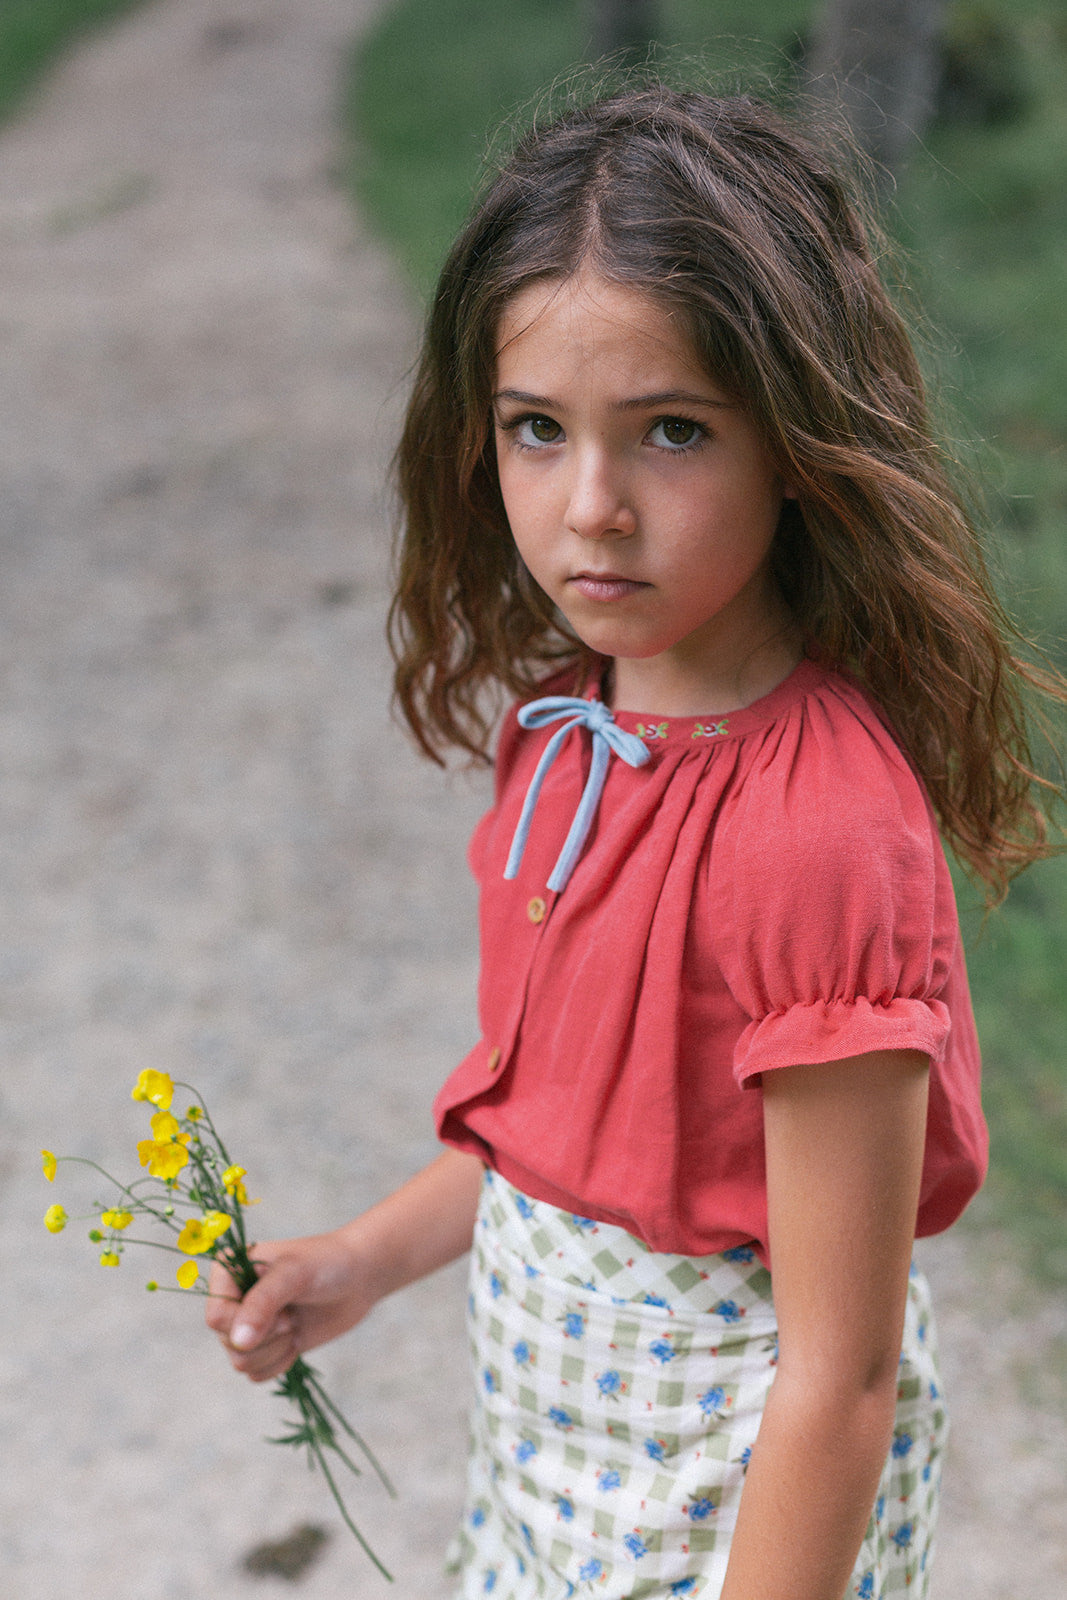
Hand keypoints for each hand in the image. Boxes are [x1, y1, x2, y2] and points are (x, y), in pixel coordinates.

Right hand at [205, 1150, 484, 1384]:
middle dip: (268, 1337)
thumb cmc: (327, 1263)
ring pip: (241, 1363)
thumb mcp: (294, 1274)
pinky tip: (298, 1339)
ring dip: (275, 1351)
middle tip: (292, 1315)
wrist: (359, 1276)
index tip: (283, 1309)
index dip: (248, 1323)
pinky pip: (257, 1375)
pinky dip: (281, 1362)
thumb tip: (238, 1342)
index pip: (216, 1318)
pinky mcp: (267, 1345)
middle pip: (228, 1344)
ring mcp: (248, 1323)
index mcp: (227, 1271)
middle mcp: (231, 1298)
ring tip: (295, 1323)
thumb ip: (263, 1303)